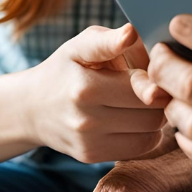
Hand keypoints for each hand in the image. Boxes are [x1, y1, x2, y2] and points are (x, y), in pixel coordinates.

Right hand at [21, 24, 170, 162]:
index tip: (153, 72)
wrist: (31, 108)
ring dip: (156, 116)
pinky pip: (140, 148)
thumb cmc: (65, 68)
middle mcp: (86, 120)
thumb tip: (131, 33)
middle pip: (152, 114)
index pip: (144, 89)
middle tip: (152, 85)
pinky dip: (146, 133)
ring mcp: (89, 143)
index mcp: (85, 87)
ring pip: (151, 133)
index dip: (156, 78)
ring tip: (144, 101)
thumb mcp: (81, 45)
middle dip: (159, 97)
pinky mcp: (92, 157)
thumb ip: (110, 40)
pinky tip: (135, 117)